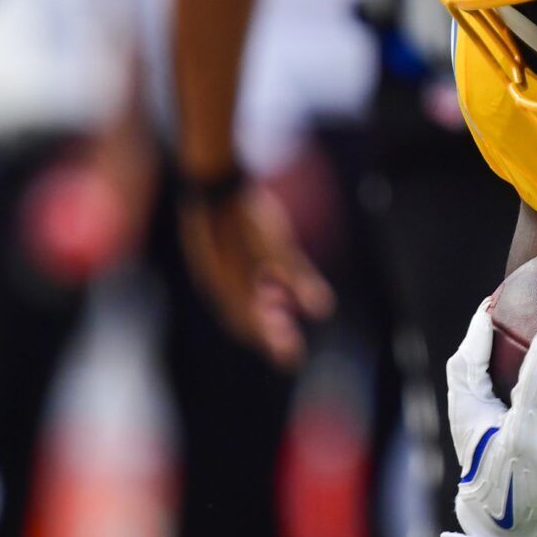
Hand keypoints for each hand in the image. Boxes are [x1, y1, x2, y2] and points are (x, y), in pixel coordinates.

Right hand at [179, 183, 332, 365]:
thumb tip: (323, 310)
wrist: (215, 177)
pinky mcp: (214, 249)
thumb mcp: (278, 247)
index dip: (273, 343)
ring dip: (263, 307)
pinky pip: (233, 279)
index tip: (292, 359)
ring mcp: (212, 265)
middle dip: (268, 331)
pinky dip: (254, 286)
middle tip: (288, 347)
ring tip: (284, 310)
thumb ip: (299, 278)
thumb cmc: (245, 213)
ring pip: (239, 298)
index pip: (252, 326)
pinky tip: (272, 281)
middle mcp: (216, 282)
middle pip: (244, 317)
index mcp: (229, 289)